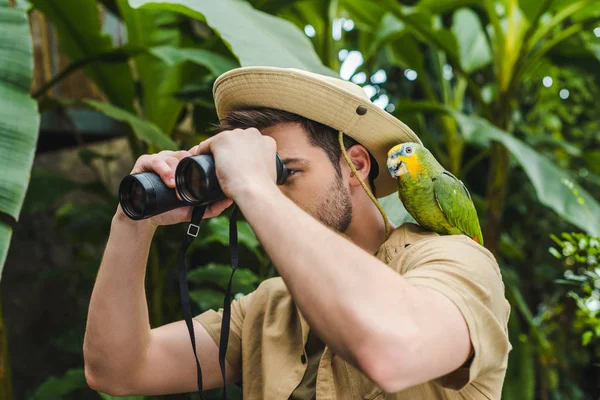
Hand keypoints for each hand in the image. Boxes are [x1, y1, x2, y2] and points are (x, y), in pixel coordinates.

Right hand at [115, 149, 232, 227]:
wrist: (145, 219)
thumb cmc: (169, 211)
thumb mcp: (193, 210)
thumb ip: (211, 207)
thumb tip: (230, 201)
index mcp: (183, 166)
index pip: (195, 155)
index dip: (202, 159)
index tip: (208, 169)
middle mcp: (171, 159)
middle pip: (184, 155)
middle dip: (188, 168)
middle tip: (193, 182)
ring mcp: (158, 160)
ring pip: (170, 157)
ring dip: (174, 170)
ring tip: (176, 185)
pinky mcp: (144, 163)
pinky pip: (153, 161)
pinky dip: (162, 169)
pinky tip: (167, 180)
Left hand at [189, 128, 278, 200]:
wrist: (255, 190)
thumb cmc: (262, 189)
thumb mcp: (270, 174)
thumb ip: (264, 168)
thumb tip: (258, 172)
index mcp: (266, 141)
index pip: (247, 145)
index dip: (240, 157)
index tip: (236, 168)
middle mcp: (252, 133)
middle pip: (234, 142)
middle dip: (229, 153)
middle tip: (224, 170)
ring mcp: (237, 135)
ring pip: (220, 143)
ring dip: (216, 154)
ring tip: (212, 169)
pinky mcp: (222, 139)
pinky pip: (206, 145)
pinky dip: (201, 154)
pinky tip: (200, 164)